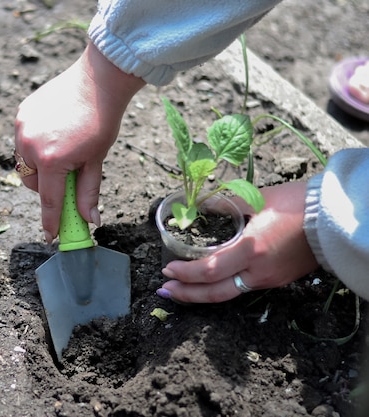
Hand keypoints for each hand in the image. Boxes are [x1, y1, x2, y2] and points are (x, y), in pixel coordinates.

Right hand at [14, 43, 144, 242]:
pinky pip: (22, 141)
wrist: (98, 81)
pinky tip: (53, 136)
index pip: (49, 201)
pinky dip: (34, 147)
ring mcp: (23, 128)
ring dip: (38, 167)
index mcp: (52, 160)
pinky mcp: (21, 114)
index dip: (50, 221)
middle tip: (64, 181)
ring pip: (24, 162)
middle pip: (31, 183)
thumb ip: (88, 192)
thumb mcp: (96, 161)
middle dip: (46, 188)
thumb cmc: (101, 121)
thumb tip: (90, 220)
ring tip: (60, 154)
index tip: (50, 236)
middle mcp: (31, 145)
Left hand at [158, 182, 318, 302]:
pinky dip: (221, 287)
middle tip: (164, 290)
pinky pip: (242, 288)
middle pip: (215, 293)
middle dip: (186, 294)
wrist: (334, 218)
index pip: (208, 270)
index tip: (167, 269)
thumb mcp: (256, 198)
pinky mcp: (276, 279)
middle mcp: (258, 271)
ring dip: (201, 294)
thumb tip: (198, 206)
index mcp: (251, 250)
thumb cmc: (297, 204)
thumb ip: (225, 204)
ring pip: (228, 294)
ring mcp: (269, 279)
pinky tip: (209, 282)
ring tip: (181, 290)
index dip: (184, 273)